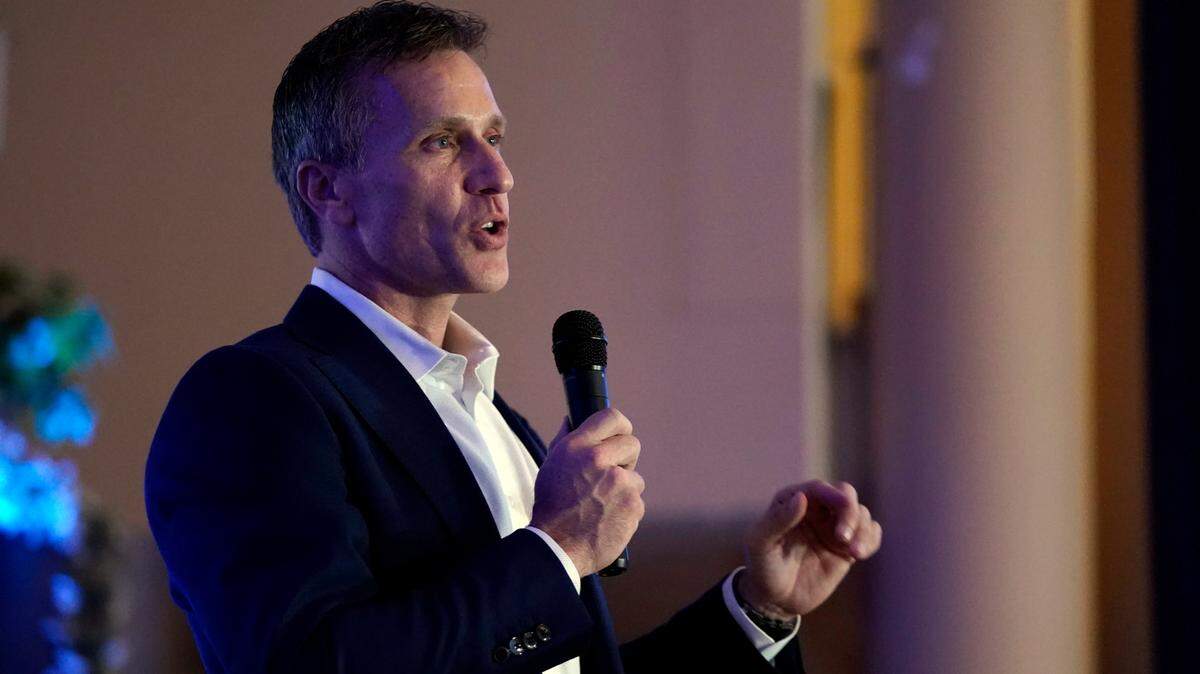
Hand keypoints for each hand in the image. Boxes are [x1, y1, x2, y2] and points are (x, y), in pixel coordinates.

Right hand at [530, 408, 644, 576]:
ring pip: (635, 478)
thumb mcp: (551, 466)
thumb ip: (564, 440)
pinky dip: (626, 509)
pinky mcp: (633, 505)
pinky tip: (607, 518)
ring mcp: (620, 483)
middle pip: (632, 445)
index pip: (611, 417)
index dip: (620, 426)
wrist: (556, 546)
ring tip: (601, 504)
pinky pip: (636, 501)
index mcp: (578, 446)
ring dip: (624, 488)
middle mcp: (600, 460)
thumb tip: (571, 420)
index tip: (621, 434)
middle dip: (625, 459)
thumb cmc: (551, 506)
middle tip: (610, 475)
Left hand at [739, 481, 881, 617]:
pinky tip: (860, 553)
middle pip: (845, 495)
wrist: (775, 599)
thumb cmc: (762, 567)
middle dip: (850, 511)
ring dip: (863, 529)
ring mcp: (833, 528)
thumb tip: (801, 497)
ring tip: (854, 553)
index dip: (832, 494)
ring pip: (861, 513)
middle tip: (843, 537)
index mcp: (792, 501)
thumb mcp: (761, 544)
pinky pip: (870, 534)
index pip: (817, 489)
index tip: (844, 504)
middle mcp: (816, 510)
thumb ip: (778, 520)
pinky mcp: (846, 548)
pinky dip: (872, 539)